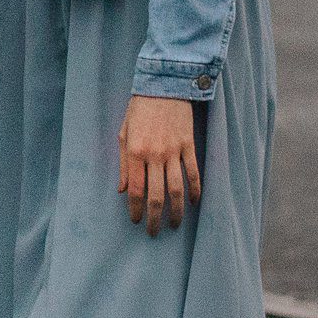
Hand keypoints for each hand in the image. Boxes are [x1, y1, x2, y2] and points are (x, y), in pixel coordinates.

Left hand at [118, 93, 203, 234]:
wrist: (163, 86)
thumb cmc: (139, 110)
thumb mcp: (123, 134)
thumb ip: (123, 164)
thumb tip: (122, 190)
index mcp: (135, 152)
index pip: (135, 189)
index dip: (135, 209)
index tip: (135, 221)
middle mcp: (154, 155)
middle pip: (156, 195)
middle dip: (154, 217)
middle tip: (153, 231)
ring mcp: (174, 151)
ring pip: (177, 189)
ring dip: (176, 211)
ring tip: (175, 224)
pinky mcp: (189, 146)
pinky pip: (194, 174)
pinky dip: (195, 191)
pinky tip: (194, 203)